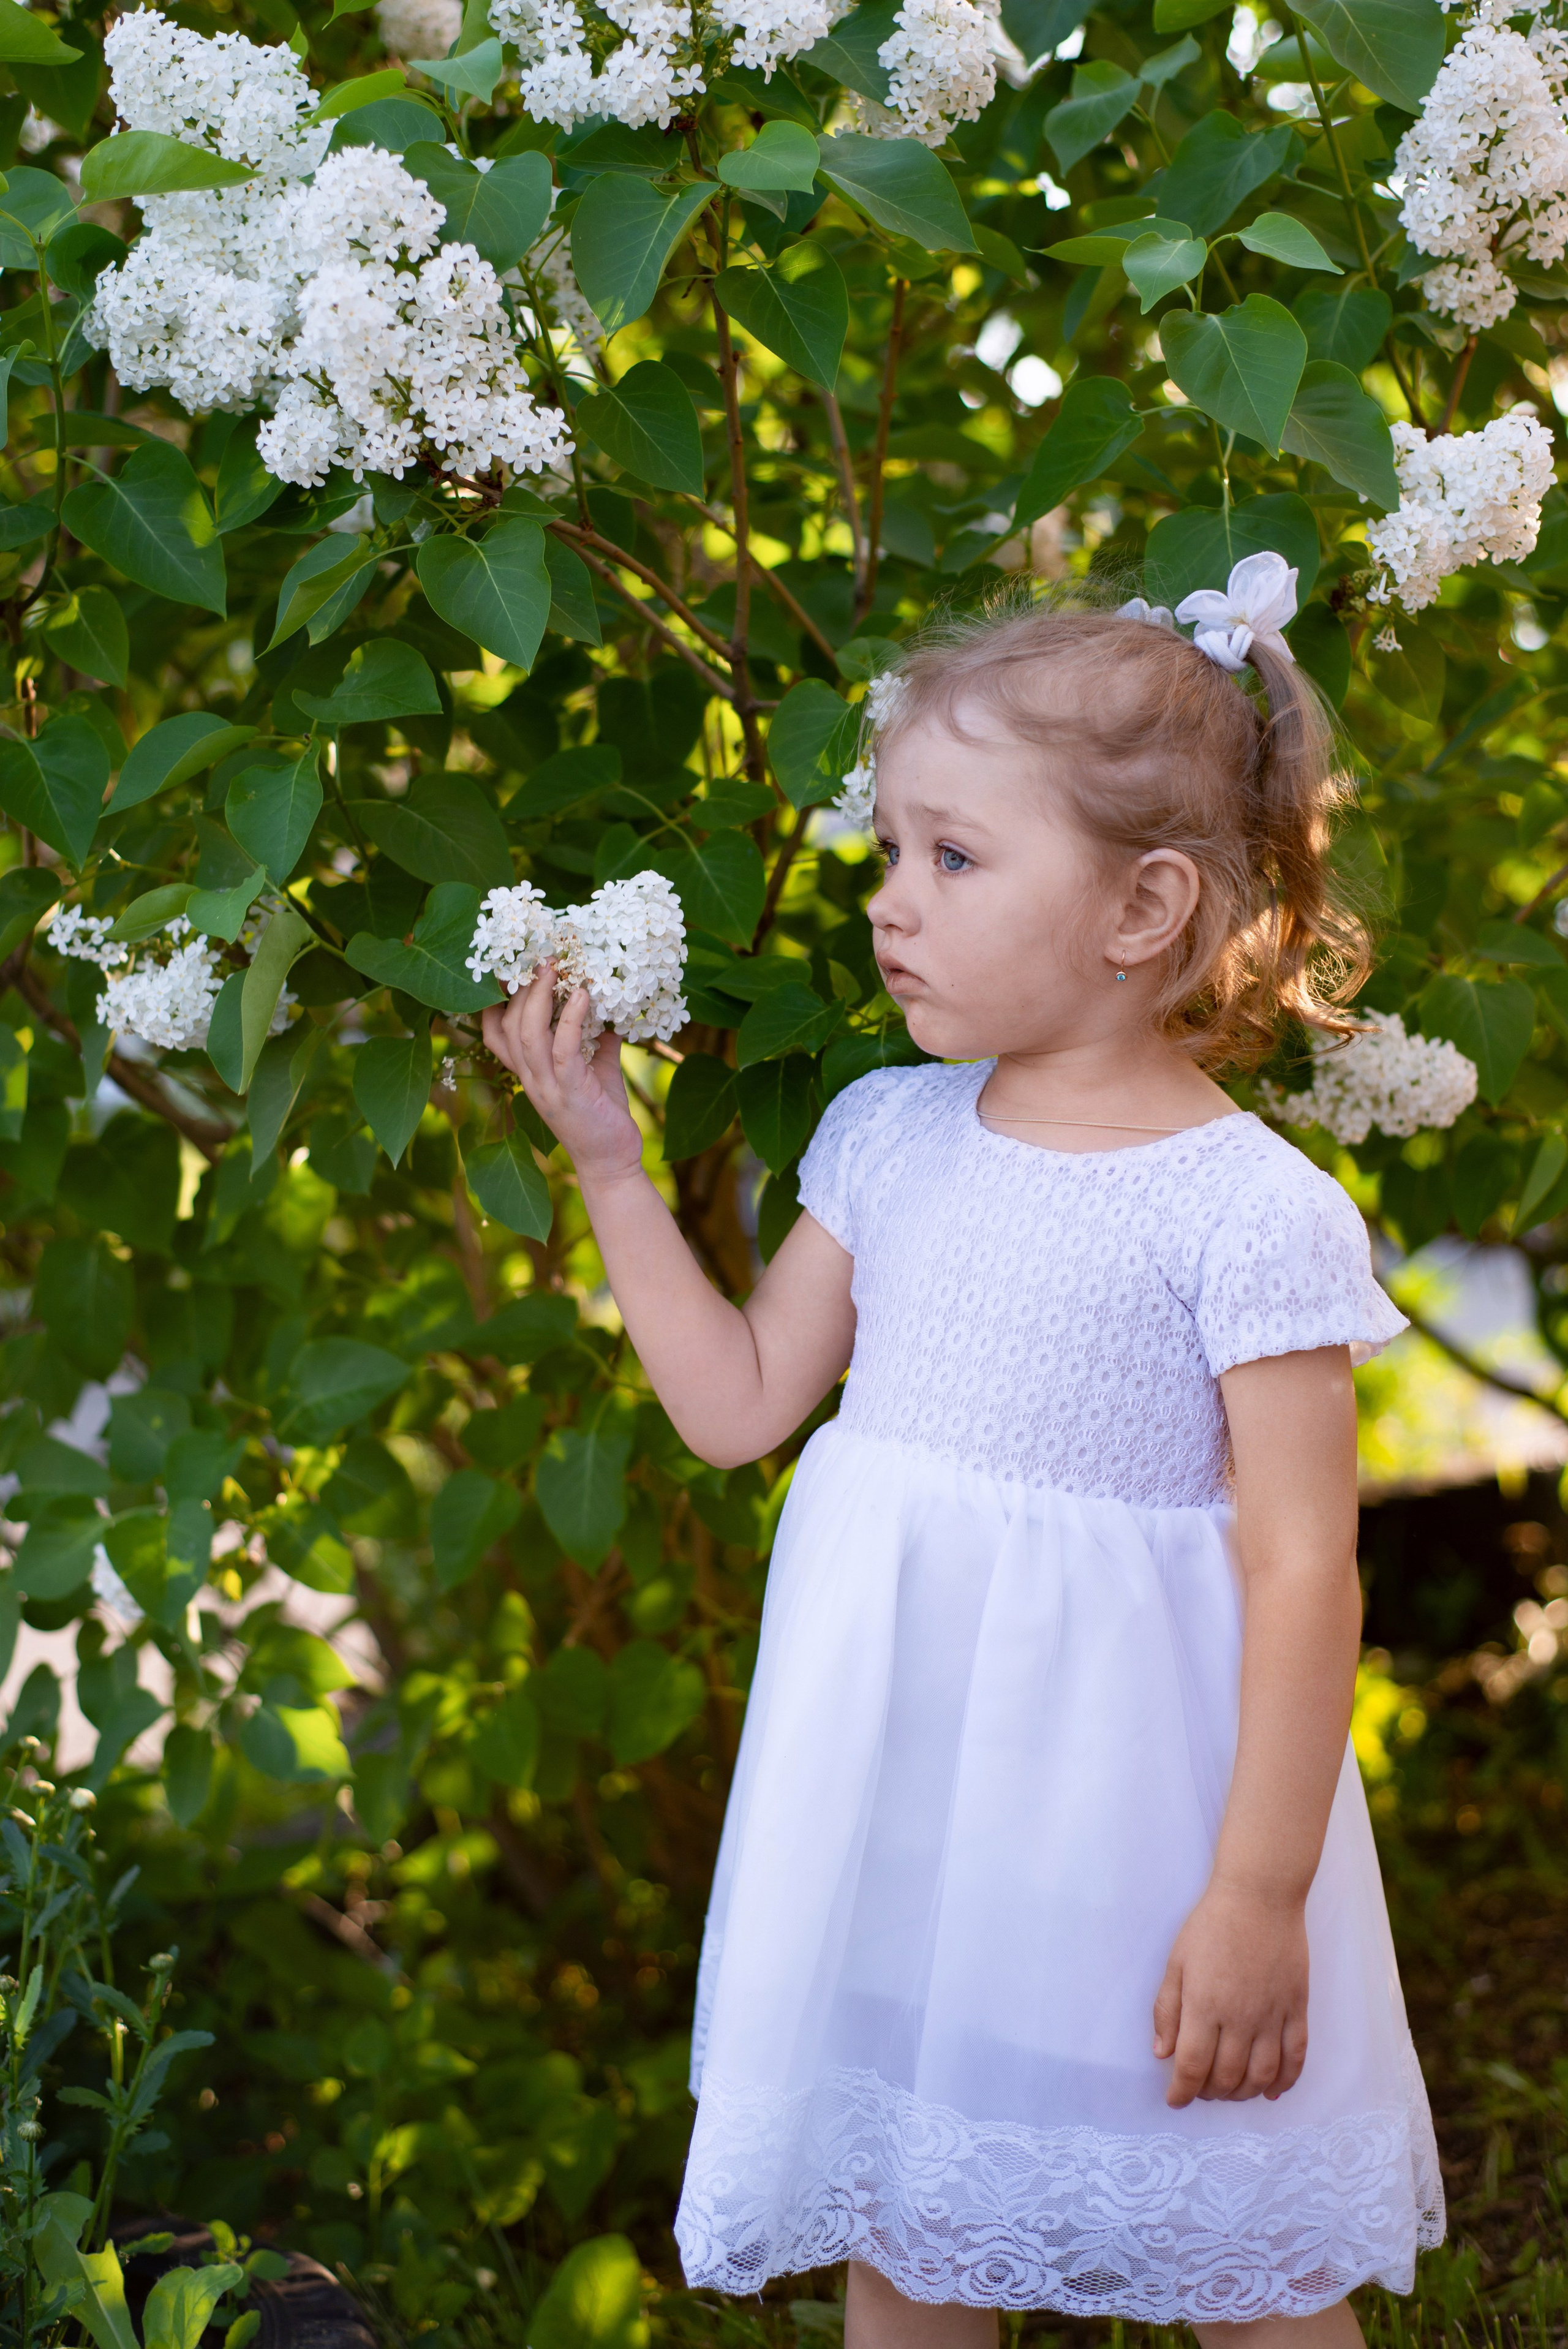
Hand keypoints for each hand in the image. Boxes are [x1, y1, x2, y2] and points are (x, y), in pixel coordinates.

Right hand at [480, 962, 644, 1185]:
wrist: (612, 1162)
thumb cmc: (602, 1115)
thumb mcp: (596, 1068)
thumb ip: (594, 1036)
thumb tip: (608, 1002)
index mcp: (528, 1072)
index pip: (492, 1031)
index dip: (494, 998)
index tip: (512, 966)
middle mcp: (529, 1078)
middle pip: (506, 1024)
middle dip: (521, 986)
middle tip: (542, 957)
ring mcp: (546, 1087)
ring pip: (526, 1033)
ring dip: (540, 996)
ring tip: (556, 967)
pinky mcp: (570, 1093)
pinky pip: (561, 1049)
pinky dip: (570, 1018)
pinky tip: (584, 996)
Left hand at [1152, 1883, 1308, 2106]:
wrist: (1260, 1895)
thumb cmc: (1212, 1924)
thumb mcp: (1177, 1961)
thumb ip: (1167, 2009)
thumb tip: (1163, 2054)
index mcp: (1205, 2005)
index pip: (1192, 2066)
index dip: (1182, 2091)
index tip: (1174, 2100)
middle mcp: (1241, 2017)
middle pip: (1227, 2076)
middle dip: (1210, 2093)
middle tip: (1200, 2091)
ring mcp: (1273, 2014)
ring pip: (1262, 2075)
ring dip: (1244, 2093)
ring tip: (1231, 2092)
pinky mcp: (1297, 2008)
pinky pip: (1297, 2056)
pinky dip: (1285, 2081)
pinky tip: (1272, 2091)